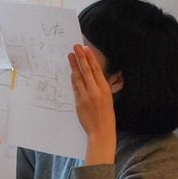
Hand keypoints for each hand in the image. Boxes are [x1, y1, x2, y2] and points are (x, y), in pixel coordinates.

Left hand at [68, 44, 116, 164]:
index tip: (86, 48)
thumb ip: (100, 88)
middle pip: (86, 70)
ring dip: (73, 65)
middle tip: (75, 46)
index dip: (90, 58)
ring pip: (78, 78)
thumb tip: (91, 76)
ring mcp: (86, 97)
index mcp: (105, 89)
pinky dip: (73, 79)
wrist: (101, 131)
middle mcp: (96, 91)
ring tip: (70, 55)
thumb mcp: (108, 99)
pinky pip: (75, 88)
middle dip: (81, 57)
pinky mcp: (79, 103)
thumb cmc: (107, 116)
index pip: (96, 70)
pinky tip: (71, 72)